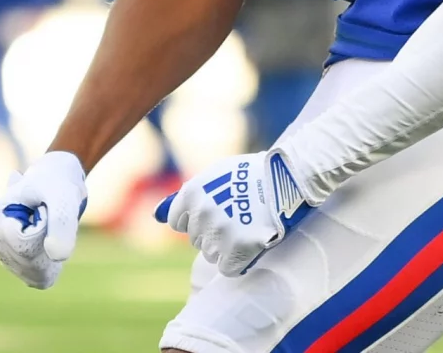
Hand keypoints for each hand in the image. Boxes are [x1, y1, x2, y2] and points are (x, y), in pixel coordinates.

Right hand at [0, 151, 86, 288]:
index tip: (45, 206)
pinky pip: (40, 278)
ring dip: (51, 251)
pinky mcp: (18, 266)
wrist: (58, 182)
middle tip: (49, 216)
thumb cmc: (58, 183)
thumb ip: (62, 221)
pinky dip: (53, 263)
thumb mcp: (65, 195)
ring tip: (48, 226)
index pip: (24, 244)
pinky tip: (50, 241)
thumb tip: (58, 257)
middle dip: (49, 241)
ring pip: (35, 272)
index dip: (46, 228)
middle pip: (29, 261)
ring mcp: (3, 254)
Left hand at [155, 150, 310, 275]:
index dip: (196, 220)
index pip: (178, 222)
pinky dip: (238, 261)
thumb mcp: (214, 175)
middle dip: (212, 232)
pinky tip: (250, 245)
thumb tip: (156, 215)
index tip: (214, 214)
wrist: (286, 175)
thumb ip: (185, 196)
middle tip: (236, 218)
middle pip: (195, 240)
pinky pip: (228, 268)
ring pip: (210, 254)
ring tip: (245, 228)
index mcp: (191, 194)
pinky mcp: (238, 249)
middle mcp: (201, 215)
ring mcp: (219, 233)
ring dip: (225, 247)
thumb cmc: (251, 173)